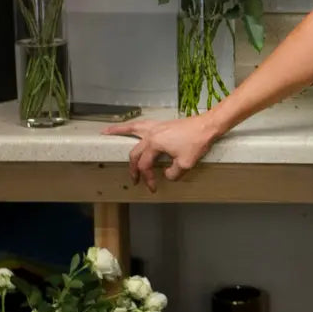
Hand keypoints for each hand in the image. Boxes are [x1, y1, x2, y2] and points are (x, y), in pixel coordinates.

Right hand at [103, 114, 219, 191]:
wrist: (207, 126)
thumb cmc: (196, 142)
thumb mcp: (186, 164)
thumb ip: (173, 173)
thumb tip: (166, 174)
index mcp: (154, 144)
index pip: (145, 166)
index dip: (148, 179)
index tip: (152, 187)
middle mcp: (150, 134)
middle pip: (136, 153)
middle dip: (133, 168)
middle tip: (134, 179)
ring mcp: (154, 127)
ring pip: (131, 130)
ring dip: (118, 131)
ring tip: (105, 132)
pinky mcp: (160, 124)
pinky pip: (141, 124)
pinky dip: (131, 125)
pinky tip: (128, 126)